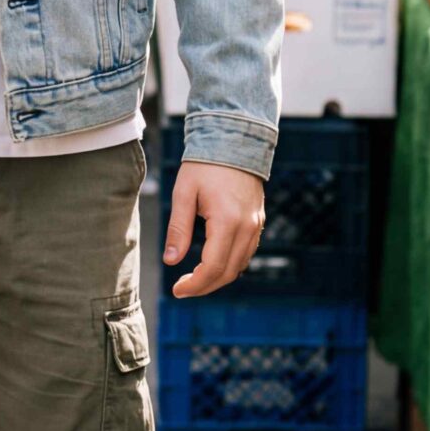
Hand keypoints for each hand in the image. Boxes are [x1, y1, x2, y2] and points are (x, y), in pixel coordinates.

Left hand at [163, 162, 265, 298]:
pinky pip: (246, 252)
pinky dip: (230, 264)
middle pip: (229, 273)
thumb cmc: (205, 165)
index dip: (195, 285)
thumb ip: (178, 229)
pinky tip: (211, 261)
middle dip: (205, 286)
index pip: (213, 268)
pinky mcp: (258, 221)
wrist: (234, 140)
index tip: (177, 290)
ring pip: (240, 265)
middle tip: (182, 288)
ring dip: (218, 277)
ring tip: (194, 278)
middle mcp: (247, 227)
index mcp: (228, 222)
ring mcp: (256, 225)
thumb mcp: (184, 194)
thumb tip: (171, 261)